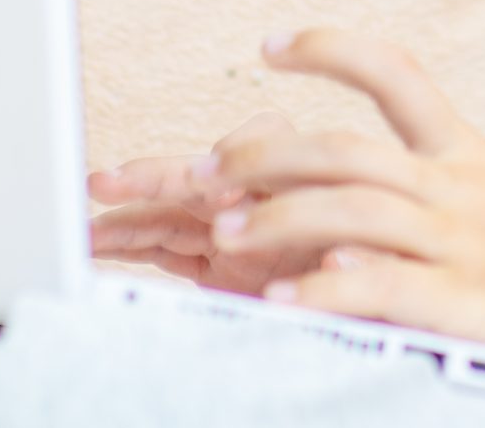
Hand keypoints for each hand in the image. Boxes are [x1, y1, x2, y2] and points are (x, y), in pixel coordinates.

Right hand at [89, 111, 378, 296]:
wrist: (396, 335)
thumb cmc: (395, 302)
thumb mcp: (389, 288)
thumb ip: (368, 271)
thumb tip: (343, 258)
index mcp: (318, 193)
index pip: (273, 149)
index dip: (240, 161)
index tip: (219, 191)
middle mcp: (274, 204)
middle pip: (209, 174)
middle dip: (160, 175)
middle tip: (116, 181)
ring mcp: (243, 234)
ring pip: (176, 210)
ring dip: (132, 206)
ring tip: (88, 208)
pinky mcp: (222, 268)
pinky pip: (169, 246)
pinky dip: (132, 241)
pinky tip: (96, 240)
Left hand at [196, 27, 484, 377]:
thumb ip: (453, 195)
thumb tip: (368, 205)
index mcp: (472, 158)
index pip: (395, 76)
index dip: (330, 50)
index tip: (272, 43)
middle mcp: (462, 191)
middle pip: (346, 147)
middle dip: (265, 151)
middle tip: (202, 166)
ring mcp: (467, 246)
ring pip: (354, 207)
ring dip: (276, 215)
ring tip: (219, 233)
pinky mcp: (478, 306)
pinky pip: (389, 287)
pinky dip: (329, 287)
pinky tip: (283, 297)